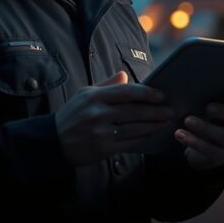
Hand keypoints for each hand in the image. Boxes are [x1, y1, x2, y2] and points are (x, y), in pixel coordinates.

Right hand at [54, 71, 173, 166]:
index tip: (160, 95)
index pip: (126, 92)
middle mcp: (97, 113)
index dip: (146, 93)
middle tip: (170, 110)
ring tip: (165, 122)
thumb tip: (124, 75)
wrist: (53, 140)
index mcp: (94, 96)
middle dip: (155, 111)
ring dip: (152, 125)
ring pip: (133, 128)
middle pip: (133, 111)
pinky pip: (127, 142)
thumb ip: (107, 85)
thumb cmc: (72, 114)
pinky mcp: (102, 149)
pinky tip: (150, 134)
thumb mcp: (85, 94)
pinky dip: (141, 138)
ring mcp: (100, 132)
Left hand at [175, 88, 223, 170]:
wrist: (207, 146)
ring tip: (187, 120)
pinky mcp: (222, 156)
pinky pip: (208, 149)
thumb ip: (212, 98)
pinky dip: (193, 141)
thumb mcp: (215, 109)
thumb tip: (194, 87)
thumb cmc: (211, 119)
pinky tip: (180, 134)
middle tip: (208, 107)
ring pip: (221, 135)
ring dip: (204, 127)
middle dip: (223, 112)